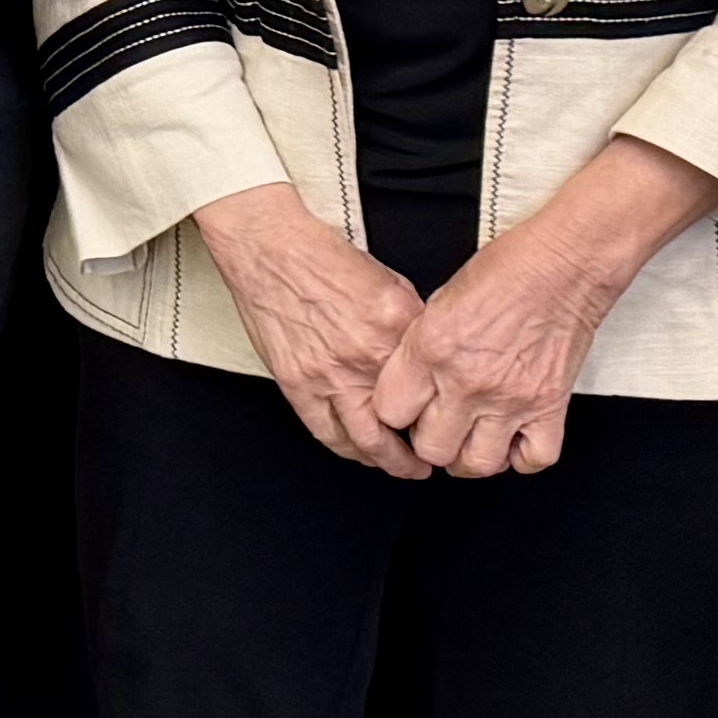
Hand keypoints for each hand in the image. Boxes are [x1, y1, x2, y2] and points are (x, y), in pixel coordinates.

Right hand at [190, 179, 428, 475]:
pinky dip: (345, 448)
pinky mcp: (299, 384)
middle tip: (429, 459)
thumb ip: (409, 326)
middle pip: (404, 423)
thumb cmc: (322, 259)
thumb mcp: (390, 284)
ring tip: (398, 466)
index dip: (441, 409)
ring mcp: (331, 374)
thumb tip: (422, 357)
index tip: (446, 418)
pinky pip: (326, 432)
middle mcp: (367, 355)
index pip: (431, 384)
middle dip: (420, 452)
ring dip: (385, 461)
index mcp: (396, 327)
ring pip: (365, 440)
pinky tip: (356, 452)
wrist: (271, 251)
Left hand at [365, 223, 612, 474]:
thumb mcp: (439, 302)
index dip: (395, 415)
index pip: (389, 413)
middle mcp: (468, 380)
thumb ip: (420, 348)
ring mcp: (510, 398)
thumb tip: (411, 380)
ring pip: (477, 464)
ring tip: (472, 439)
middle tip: (438, 427)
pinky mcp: (549, 406)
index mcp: (431, 349)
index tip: (405, 410)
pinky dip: (522, 457)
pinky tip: (513, 439)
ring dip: (471, 457)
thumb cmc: (508, 272)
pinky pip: (533, 459)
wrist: (564, 265)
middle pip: (431, 449)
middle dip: (430, 442)